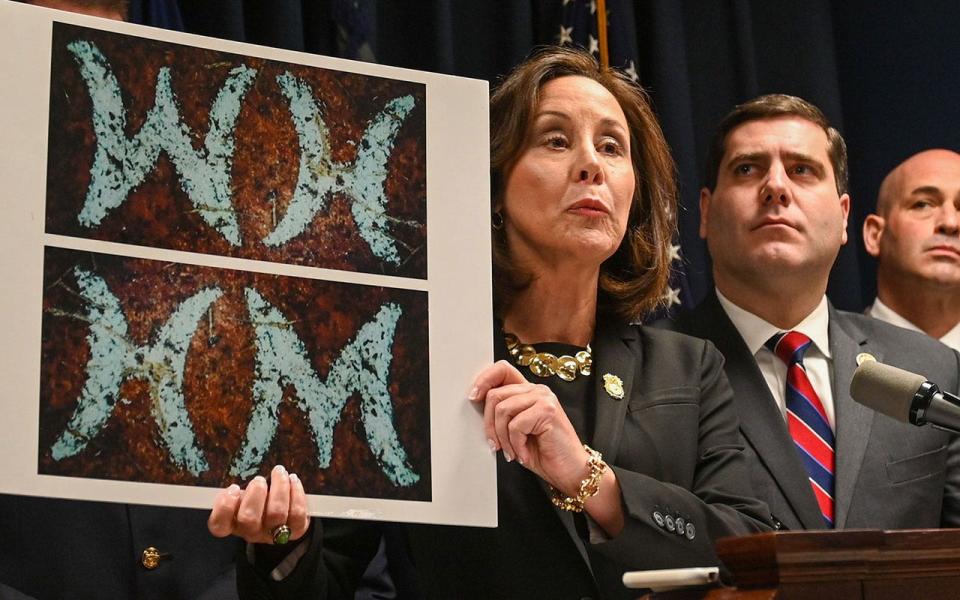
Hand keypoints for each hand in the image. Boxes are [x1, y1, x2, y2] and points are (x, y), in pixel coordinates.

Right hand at [208, 464, 309, 544]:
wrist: (285, 517)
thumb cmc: (259, 502)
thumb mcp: (243, 497)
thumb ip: (236, 494)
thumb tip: (234, 487)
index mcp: (234, 524)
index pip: (219, 526)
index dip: (224, 507)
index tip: (233, 488)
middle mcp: (252, 532)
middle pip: (249, 519)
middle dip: (255, 494)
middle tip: (259, 480)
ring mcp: (274, 533)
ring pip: (276, 513)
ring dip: (278, 488)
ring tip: (279, 472)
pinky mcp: (295, 530)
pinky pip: (297, 513)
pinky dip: (296, 493)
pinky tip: (293, 479)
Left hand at [469, 360, 589, 494]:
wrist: (570, 471)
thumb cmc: (543, 453)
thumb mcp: (515, 431)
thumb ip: (502, 413)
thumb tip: (476, 403)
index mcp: (529, 391)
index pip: (502, 369)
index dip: (484, 380)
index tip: (473, 397)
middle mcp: (537, 390)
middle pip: (495, 394)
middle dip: (489, 425)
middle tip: (496, 445)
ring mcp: (544, 398)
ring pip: (503, 410)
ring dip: (503, 438)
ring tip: (512, 452)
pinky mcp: (547, 411)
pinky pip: (515, 425)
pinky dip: (515, 445)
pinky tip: (524, 454)